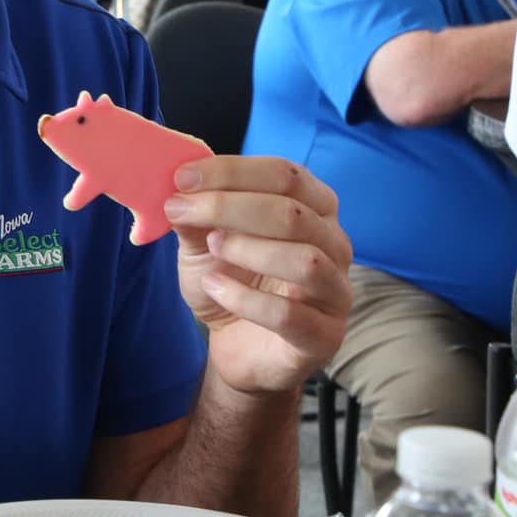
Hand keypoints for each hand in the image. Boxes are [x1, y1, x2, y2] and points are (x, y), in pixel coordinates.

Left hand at [161, 156, 351, 394]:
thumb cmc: (231, 281)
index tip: (182, 177)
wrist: (237, 345)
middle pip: (293, 212)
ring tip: (212, 249)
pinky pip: (289, 313)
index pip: (285, 174)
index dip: (232, 172)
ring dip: (247, 249)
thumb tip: (180, 185)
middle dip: (228, 206)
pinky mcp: (324, 335)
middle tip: (181, 210)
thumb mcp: (204, 242)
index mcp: (314, 208)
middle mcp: (334, 244)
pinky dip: (245, 298)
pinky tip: (215, 289)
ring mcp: (336, 291)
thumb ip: (198, 215)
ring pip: (304, 260)